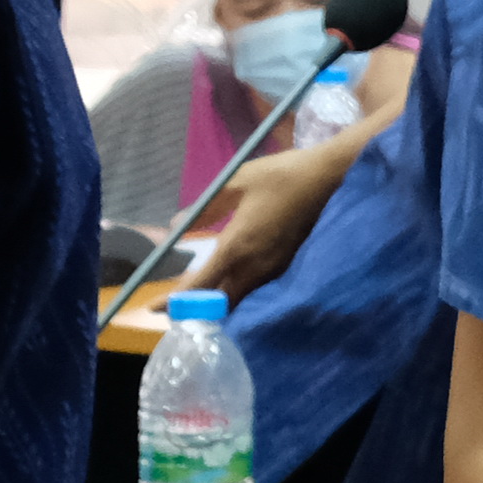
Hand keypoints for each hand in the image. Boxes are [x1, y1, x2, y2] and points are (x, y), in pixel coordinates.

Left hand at [179, 140, 355, 299]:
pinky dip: (233, 288)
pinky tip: (226, 277)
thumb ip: (205, 208)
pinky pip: (252, 286)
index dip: (175, 300)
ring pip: (237, 297)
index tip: (152, 308)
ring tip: (195, 293)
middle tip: (172, 305)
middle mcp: (254, 267)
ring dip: (215, 299)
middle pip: (219, 303)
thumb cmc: (281, 175)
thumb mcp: (236, 182)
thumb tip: (177, 225)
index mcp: (237, 247)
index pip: (200, 285)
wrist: (330, 178)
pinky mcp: (284, 266)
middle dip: (194, 308)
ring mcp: (272, 270)